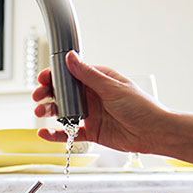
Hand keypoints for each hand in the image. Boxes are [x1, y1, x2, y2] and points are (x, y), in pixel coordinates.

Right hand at [32, 51, 167, 153]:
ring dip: (49, 111)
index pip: (71, 75)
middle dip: (47, 94)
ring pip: (63, 111)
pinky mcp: (91, 132)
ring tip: (40, 112)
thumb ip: (88, 75)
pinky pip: (68, 133)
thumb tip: (71, 58)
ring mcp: (91, 114)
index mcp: (98, 81)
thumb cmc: (141, 107)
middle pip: (63, 93)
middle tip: (38, 96)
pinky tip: (44, 133)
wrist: (154, 133)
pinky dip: (55, 134)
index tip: (43, 78)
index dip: (55, 76)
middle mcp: (92, 96)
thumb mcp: (112, 88)